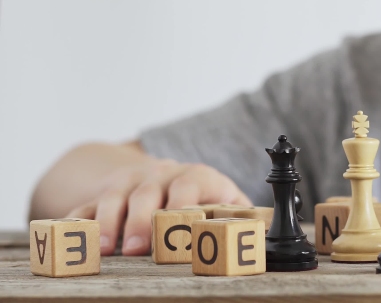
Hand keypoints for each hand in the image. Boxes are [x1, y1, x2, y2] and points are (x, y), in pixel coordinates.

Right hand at [66, 159, 251, 255]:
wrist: (164, 173)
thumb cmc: (202, 197)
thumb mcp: (226, 200)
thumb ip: (240, 215)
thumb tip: (261, 234)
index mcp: (195, 176)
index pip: (189, 185)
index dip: (183, 205)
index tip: (181, 226)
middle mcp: (159, 176)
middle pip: (147, 192)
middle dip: (142, 220)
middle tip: (136, 249)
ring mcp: (128, 182)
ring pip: (114, 196)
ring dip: (109, 222)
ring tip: (107, 250)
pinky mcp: (102, 194)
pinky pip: (86, 205)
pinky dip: (78, 220)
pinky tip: (76, 239)